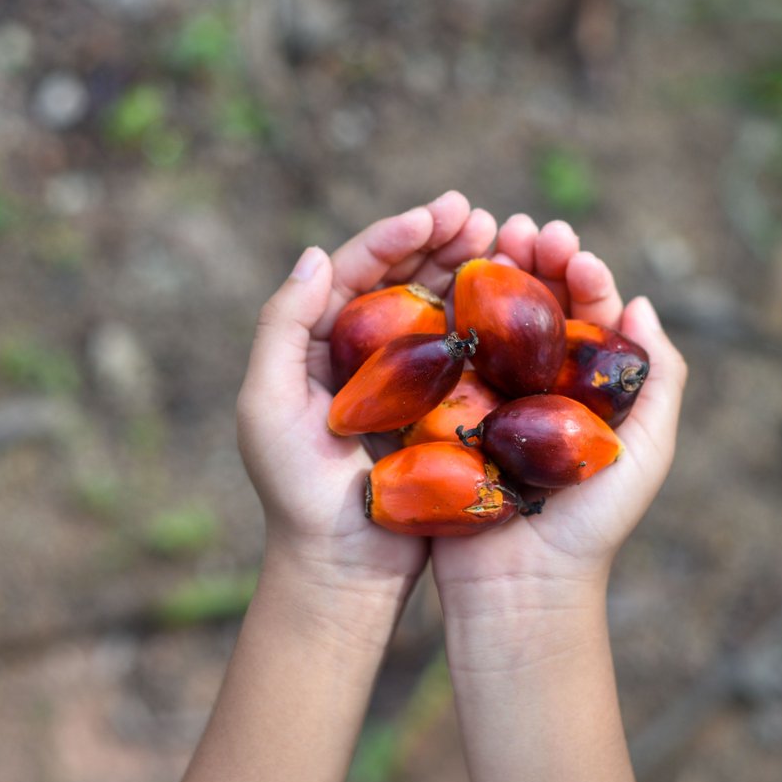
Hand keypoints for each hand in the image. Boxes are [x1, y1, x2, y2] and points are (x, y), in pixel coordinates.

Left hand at [236, 192, 496, 602]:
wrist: (342, 569)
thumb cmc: (296, 493)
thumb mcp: (267, 407)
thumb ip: (282, 327)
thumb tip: (315, 254)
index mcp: (316, 345)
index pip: (353, 272)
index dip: (394, 236)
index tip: (436, 212)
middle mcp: (360, 355)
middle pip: (400, 281)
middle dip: (438, 242)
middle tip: (478, 216)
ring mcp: (403, 383)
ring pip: (436, 310)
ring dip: (466, 271)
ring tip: (501, 240)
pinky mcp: (439, 411)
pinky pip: (464, 356)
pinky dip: (487, 324)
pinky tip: (514, 300)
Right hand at [431, 215, 688, 607]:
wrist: (521, 585)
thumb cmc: (590, 524)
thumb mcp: (646, 451)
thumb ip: (659, 381)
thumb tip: (643, 304)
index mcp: (584, 386)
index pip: (585, 313)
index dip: (580, 273)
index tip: (571, 250)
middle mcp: (536, 383)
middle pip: (534, 305)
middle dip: (532, 260)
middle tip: (523, 229)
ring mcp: (486, 396)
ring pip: (488, 320)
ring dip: (488, 275)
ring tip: (487, 238)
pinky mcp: (443, 414)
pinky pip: (443, 356)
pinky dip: (443, 316)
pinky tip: (441, 284)